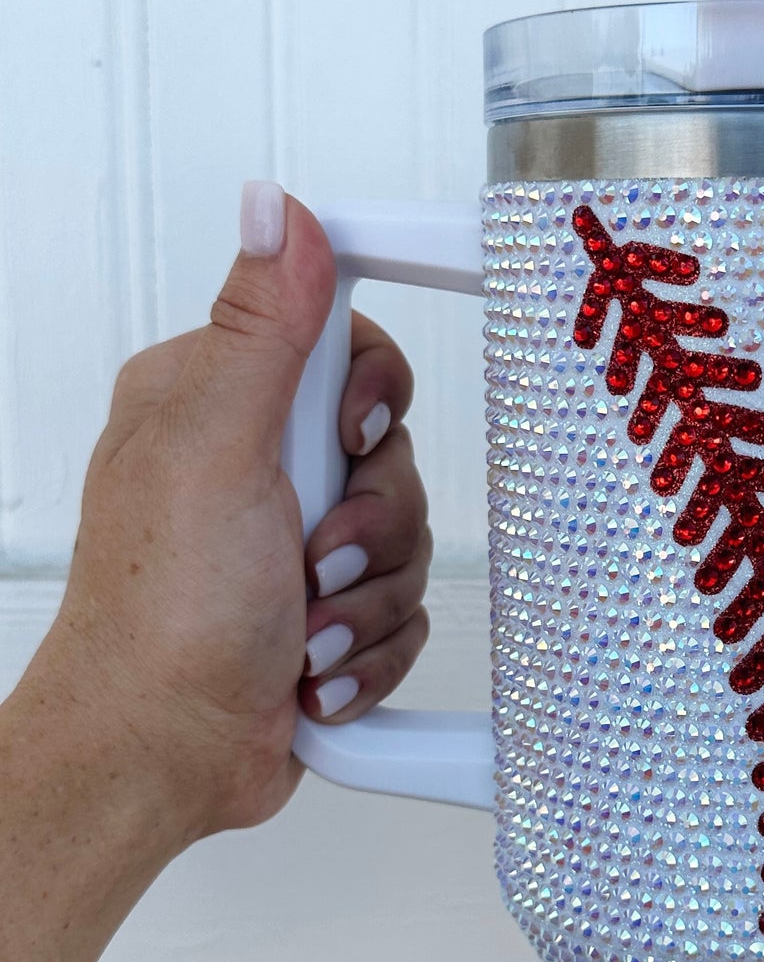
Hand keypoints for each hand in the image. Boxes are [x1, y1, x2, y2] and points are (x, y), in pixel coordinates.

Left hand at [24, 184, 430, 847]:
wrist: (160, 753)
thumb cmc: (164, 614)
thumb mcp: (217, 448)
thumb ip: (264, 329)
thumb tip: (278, 209)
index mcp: (215, 400)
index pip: (344, 346)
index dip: (370, 396)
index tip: (347, 436)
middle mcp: (254, 466)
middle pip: (390, 453)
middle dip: (371, 523)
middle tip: (312, 556)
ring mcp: (291, 544)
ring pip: (406, 541)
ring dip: (367, 600)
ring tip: (306, 630)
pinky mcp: (325, 612)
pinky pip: (403, 612)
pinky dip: (370, 652)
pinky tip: (315, 671)